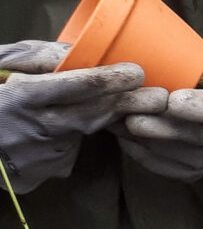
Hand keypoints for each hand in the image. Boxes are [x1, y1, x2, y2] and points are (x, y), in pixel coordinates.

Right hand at [0, 41, 160, 192]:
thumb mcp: (0, 65)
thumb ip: (37, 57)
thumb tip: (76, 51)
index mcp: (21, 96)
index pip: (74, 87)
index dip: (108, 80)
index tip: (137, 72)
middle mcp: (30, 130)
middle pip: (91, 116)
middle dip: (128, 105)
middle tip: (160, 97)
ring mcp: (34, 158)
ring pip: (83, 135)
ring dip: (102, 120)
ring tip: (125, 106)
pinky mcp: (35, 176)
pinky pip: (66, 153)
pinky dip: (71, 139)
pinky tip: (58, 130)